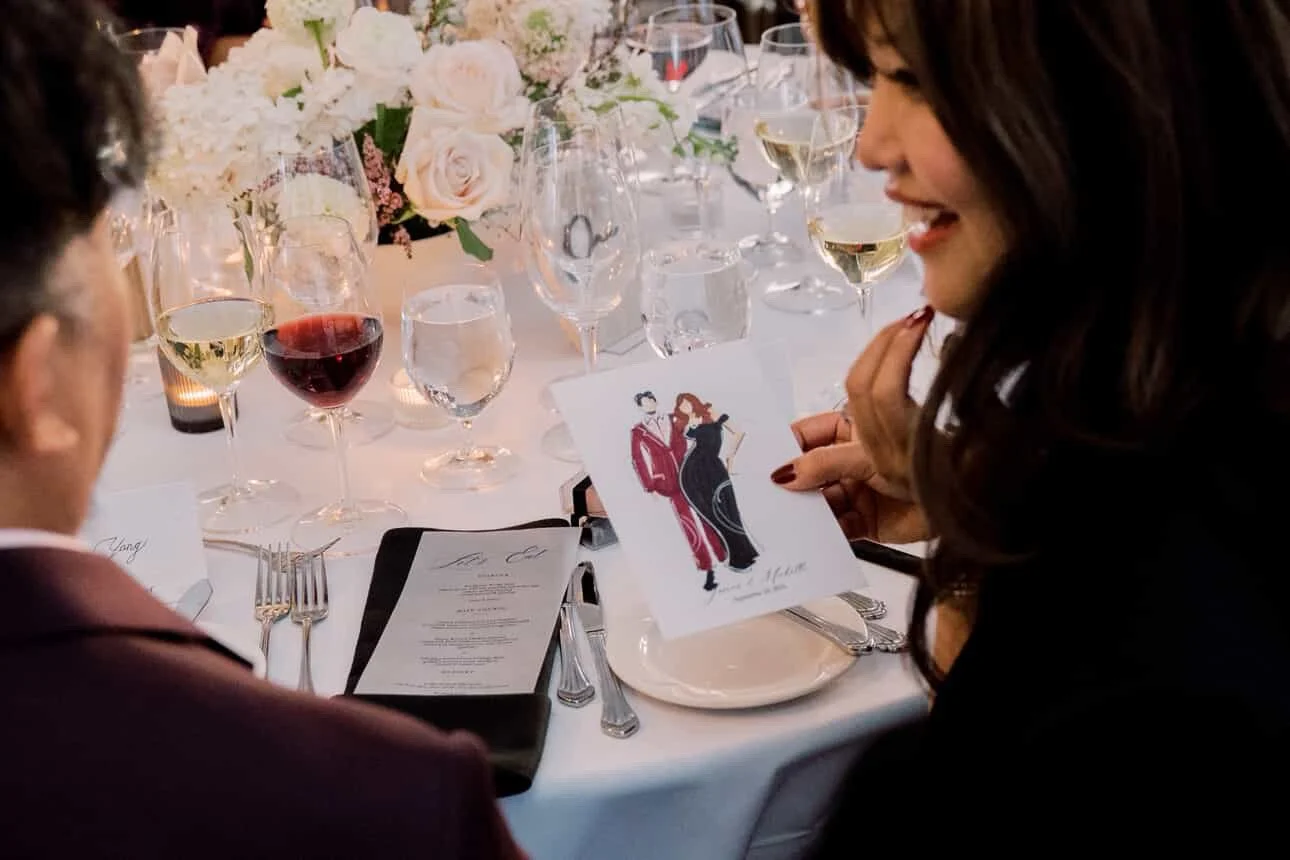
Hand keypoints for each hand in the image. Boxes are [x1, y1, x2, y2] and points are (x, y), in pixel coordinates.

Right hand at [770, 305, 934, 543]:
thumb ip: (825, 463)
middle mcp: (850, 459)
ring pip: (817, 502)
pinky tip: (814, 538)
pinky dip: (825, 536)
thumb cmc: (927, 457)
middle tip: (764, 494)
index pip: (806, 433)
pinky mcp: (865, 523)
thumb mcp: (868, 455)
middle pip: (807, 471)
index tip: (761, 460)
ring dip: (805, 511)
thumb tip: (784, 474)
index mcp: (851, 429)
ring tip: (786, 519)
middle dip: (790, 482)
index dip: (785, 445)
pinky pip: (835, 531)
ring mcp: (856, 491)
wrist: (971, 494)